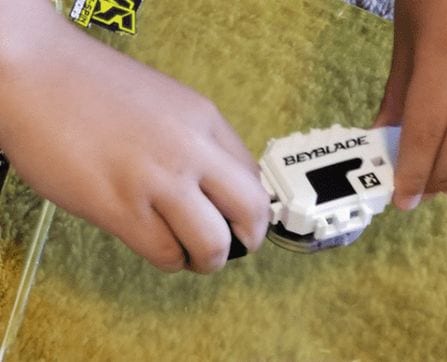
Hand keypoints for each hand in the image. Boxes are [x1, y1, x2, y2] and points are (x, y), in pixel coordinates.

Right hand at [0, 9, 268, 273]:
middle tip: (236, 246)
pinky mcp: (120, 208)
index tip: (241, 218)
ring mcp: (157, 181)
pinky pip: (165, 252)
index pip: (253, 177)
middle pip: (250, 211)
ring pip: (212, 244)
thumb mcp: (169, 103)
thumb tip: (219, 185)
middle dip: (248, 239)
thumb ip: (198, 141)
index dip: (251, 207)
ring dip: (209, 259)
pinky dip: (170, 260)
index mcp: (205, 120)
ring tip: (194, 256)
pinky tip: (160, 248)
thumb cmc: (92, 88)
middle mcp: (190, 150)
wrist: (35, 75)